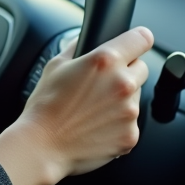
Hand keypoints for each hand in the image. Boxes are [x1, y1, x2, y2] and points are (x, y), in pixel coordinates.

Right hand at [0, 27, 153, 184]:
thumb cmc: (45, 106)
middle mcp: (122, 84)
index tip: (134, 44)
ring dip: (122, 100)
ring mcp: (129, 112)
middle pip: (142, 68)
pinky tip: (95, 126)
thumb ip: (78, 47)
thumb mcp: (56, 65)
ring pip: (136, 97)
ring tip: (93, 109)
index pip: (141, 38)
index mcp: (105, 61)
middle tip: (101, 84)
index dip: (137, 40)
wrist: (42, 145)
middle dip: (126, 72)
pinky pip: (131, 123)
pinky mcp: (130, 135)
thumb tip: (87, 40)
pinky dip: (118, 124)